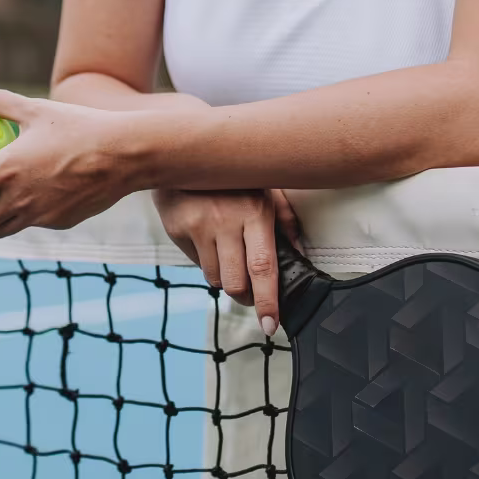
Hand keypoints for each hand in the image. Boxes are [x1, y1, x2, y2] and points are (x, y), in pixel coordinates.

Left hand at [0, 83, 137, 236]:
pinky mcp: (59, 222)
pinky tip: (22, 205)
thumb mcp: (36, 109)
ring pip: (1, 229)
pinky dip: (19, 217)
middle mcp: (17, 200)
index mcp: (5, 172)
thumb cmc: (80, 125)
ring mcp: (38, 216)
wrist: (125, 155)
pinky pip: (31, 222)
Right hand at [151, 185, 304, 337]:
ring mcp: (199, 226)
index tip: (270, 324)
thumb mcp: (264, 187)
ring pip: (215, 278)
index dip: (268, 300)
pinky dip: (207, 262)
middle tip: (252, 295)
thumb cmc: (231, 174)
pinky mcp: (179, 230)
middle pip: (236, 283)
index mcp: (254, 212)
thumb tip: (300, 252)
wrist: (181, 154)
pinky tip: (209, 240)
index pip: (263, 267)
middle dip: (246, 297)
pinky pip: (196, 264)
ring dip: (226, 278)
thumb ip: (284, 219)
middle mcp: (226, 221)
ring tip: (229, 256)